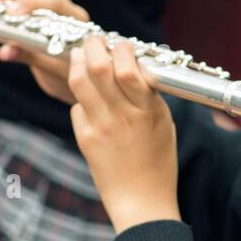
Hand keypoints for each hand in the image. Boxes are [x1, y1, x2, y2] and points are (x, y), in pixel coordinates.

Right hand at [0, 0, 84, 104]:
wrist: (75, 83)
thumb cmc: (67, 76)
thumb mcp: (51, 70)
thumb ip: (30, 56)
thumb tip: (5, 51)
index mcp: (73, 19)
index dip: (31, 1)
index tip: (12, 14)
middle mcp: (62, 5)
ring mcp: (45, 2)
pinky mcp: (29, 8)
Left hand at [68, 34, 181, 233]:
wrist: (140, 200)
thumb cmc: (159, 162)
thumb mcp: (164, 124)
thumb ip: (149, 96)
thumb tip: (135, 66)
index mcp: (147, 111)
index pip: (128, 68)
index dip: (121, 49)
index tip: (122, 45)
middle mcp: (122, 116)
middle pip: (97, 67)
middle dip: (93, 45)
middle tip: (94, 40)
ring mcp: (100, 127)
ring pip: (79, 81)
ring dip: (78, 61)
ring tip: (82, 56)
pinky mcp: (85, 138)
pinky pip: (77, 106)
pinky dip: (81, 97)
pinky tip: (89, 98)